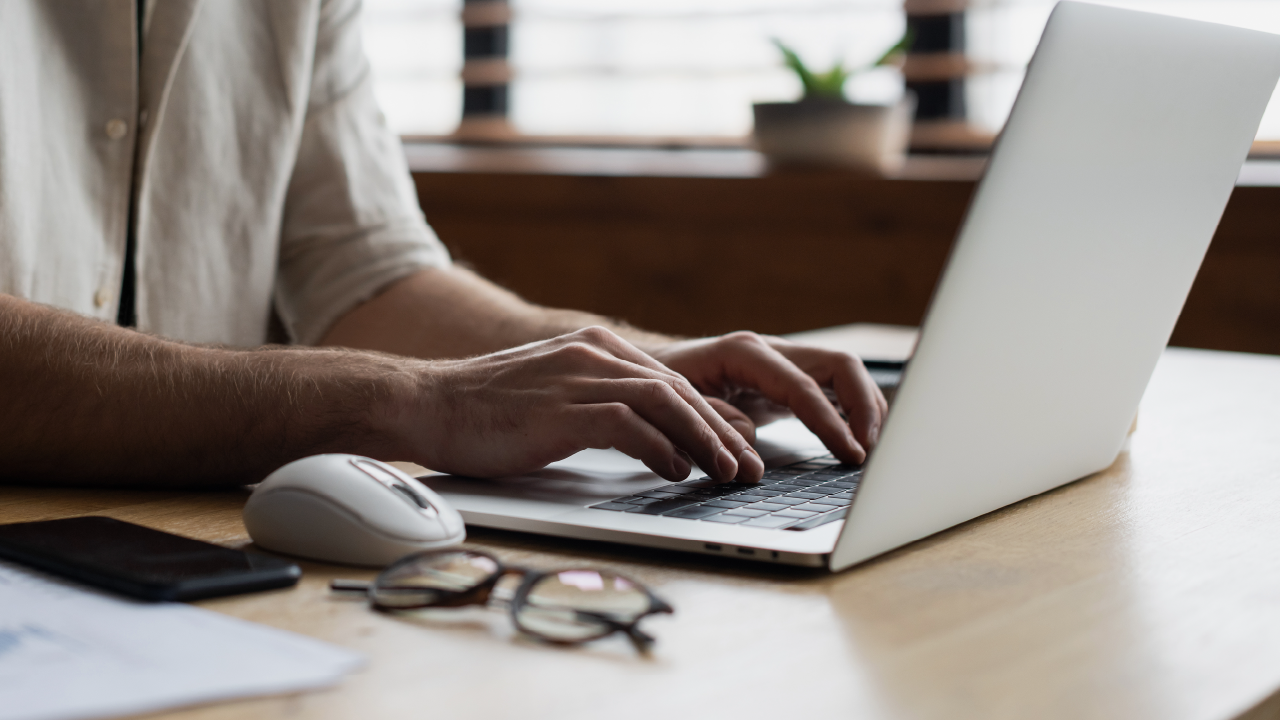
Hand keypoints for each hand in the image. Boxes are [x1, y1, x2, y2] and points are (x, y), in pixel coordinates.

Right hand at [385, 327, 763, 482]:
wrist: (426, 403)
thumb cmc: (486, 411)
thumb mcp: (555, 395)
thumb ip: (602, 404)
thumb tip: (654, 439)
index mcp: (595, 346)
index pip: (672, 381)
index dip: (712, 417)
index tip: (737, 448)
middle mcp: (594, 353)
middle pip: (679, 389)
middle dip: (722, 431)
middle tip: (748, 466)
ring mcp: (578, 377)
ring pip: (665, 403)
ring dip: (704, 440)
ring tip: (726, 472)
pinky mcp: (561, 408)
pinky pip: (629, 425)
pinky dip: (661, 448)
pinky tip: (676, 470)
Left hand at [648, 332, 888, 465]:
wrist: (645, 371)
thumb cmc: (657, 387)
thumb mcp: (675, 406)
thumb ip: (712, 420)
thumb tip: (748, 441)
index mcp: (745, 353)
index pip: (804, 387)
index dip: (832, 422)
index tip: (851, 453)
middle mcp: (771, 351)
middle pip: (840, 366)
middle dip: (865, 407)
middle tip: (872, 450)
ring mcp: (782, 363)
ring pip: (844, 374)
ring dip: (866, 408)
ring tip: (873, 449)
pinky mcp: (786, 381)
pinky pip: (832, 389)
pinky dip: (852, 412)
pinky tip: (858, 440)